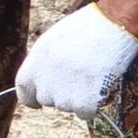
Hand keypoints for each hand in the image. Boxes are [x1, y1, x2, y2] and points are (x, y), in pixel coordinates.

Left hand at [15, 2, 137, 117]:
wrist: (113, 23)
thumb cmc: (89, 27)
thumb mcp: (55, 39)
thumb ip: (44, 62)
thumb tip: (41, 82)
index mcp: (36, 59)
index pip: (23, 89)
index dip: (31, 97)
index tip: (38, 102)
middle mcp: (46, 77)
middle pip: (47, 100)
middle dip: (61, 94)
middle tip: (79, 76)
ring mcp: (64, 91)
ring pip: (68, 106)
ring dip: (79, 97)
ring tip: (92, 74)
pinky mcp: (83, 100)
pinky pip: (85, 113)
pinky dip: (93, 105)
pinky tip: (100, 85)